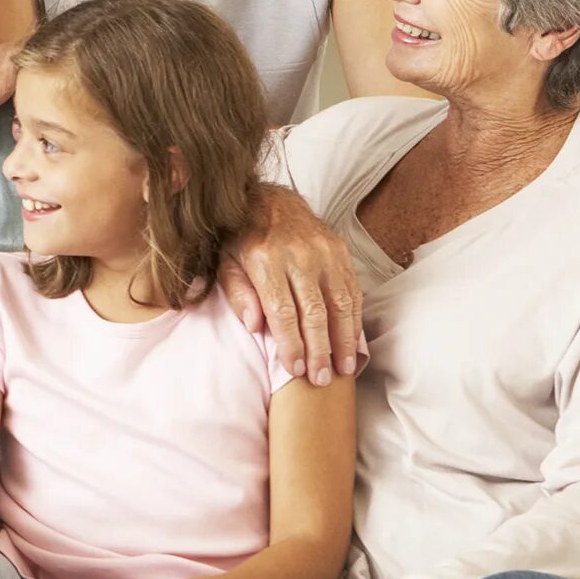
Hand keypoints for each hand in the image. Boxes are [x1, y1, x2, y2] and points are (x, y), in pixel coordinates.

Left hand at [219, 184, 360, 385]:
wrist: (268, 198)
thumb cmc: (241, 238)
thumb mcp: (225, 263)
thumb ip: (238, 294)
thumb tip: (255, 327)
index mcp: (266, 259)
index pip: (283, 311)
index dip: (291, 343)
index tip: (295, 369)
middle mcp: (299, 255)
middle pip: (315, 312)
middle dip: (320, 350)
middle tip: (321, 380)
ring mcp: (324, 251)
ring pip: (340, 303)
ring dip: (344, 340)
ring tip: (343, 368)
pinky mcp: (341, 250)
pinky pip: (352, 290)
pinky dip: (354, 319)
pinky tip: (352, 342)